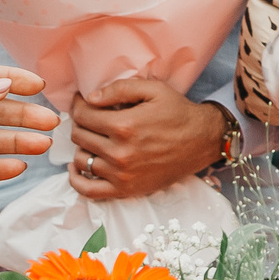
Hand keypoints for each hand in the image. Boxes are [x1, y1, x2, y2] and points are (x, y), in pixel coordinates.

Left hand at [70, 79, 231, 199]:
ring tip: (92, 137)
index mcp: (124, 126)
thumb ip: (119, 89)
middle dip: (81, 122)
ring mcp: (121, 175)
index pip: (83, 115)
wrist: (202, 141)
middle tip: (90, 116)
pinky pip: (88, 190)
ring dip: (82, 146)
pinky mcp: (125, 190)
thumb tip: (90, 98)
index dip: (78, 104)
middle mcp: (119, 153)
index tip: (81, 100)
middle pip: (79, 136)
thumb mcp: (154, 89)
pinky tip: (78, 167)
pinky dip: (76, 179)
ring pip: (81, 159)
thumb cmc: (178, 113)